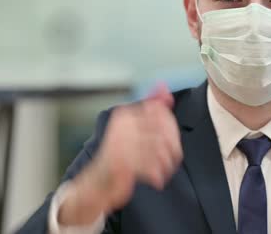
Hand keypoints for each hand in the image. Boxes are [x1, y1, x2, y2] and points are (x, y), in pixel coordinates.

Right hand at [58, 83, 182, 225]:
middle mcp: (122, 126)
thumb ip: (149, 107)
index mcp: (124, 115)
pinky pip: (150, 167)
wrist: (97, 183)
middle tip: (173, 158)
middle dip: (172, 146)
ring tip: (165, 169)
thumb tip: (164, 88)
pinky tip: (157, 179)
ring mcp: (121, 145)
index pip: (159, 111)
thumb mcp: (131, 127)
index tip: (173, 139)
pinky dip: (157, 175)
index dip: (171, 126)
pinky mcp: (123, 164)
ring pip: (159, 149)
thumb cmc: (118, 154)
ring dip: (166, 163)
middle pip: (162, 130)